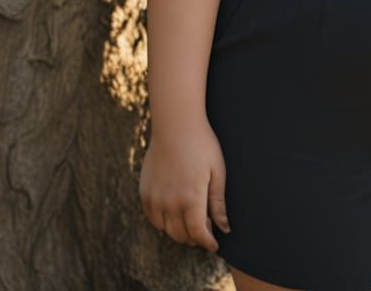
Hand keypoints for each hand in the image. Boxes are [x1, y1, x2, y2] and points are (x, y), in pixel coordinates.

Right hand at [139, 118, 230, 251]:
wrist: (176, 126)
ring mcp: (155, 198)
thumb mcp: (217, 172)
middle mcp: (170, 202)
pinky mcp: (145, 192)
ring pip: (166, 230)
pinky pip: (153, 219)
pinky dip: (164, 223)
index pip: (198, 233)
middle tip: (205, 230)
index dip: (207, 242)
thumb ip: (218, 203)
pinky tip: (174, 215)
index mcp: (191, 198)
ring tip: (191, 223)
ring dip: (180, 232)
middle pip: (182, 234)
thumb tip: (224, 228)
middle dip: (195, 237)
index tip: (215, 245)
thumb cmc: (202, 145)